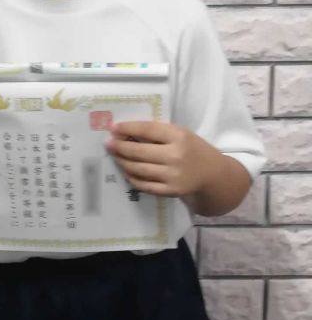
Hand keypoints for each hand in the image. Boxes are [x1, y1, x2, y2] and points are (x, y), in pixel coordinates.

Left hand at [104, 120, 220, 198]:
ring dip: (122, 161)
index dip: (128, 128)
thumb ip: (158, 133)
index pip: (147, 130)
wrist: (212, 174)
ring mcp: (172, 176)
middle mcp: (175, 156)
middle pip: (139, 151)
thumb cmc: (192, 149)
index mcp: (179, 136)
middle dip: (119, 146)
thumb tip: (127, 132)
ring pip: (138, 169)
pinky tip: (125, 170)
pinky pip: (144, 184)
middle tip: (108, 143)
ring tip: (114, 156)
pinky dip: (131, 177)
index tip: (113, 127)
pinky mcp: (170, 191)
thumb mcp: (180, 134)